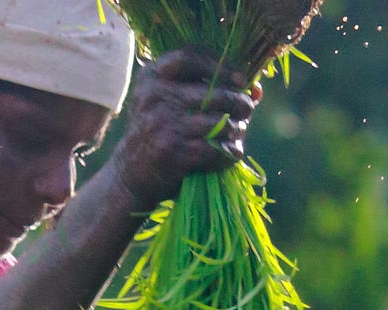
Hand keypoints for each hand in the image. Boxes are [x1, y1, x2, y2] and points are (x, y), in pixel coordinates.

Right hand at [110, 47, 257, 206]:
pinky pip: (216, 149)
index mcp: (151, 76)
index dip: (221, 65)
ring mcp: (162, 124)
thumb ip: (206, 88)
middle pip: (215, 92)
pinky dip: (228, 154)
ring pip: (220, 123)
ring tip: (235, 135)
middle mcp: (154, 96)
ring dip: (236, 131)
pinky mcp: (172, 152)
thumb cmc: (160, 132)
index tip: (240, 78)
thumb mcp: (169, 102)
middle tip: (246, 110)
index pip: (189, 57)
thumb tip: (256, 90)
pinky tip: (228, 155)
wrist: (130, 174)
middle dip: (239, 103)